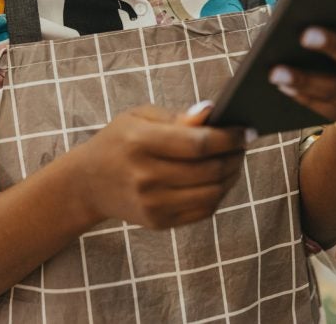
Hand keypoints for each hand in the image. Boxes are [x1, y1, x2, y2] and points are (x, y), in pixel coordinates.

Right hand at [71, 103, 247, 229]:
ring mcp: (152, 203)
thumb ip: (178, 117)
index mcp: (141, 143)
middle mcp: (146, 176)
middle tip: (243, 144)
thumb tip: (212, 113)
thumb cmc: (119, 141)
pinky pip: (203, 210)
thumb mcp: (140, 117)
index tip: (245, 130)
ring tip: (234, 160)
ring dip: (231, 176)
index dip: (228, 138)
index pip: (198, 143)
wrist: (89, 183)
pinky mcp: (159, 222)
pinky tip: (220, 179)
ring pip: (212, 193)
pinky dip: (219, 194)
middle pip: (209, 170)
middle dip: (235, 156)